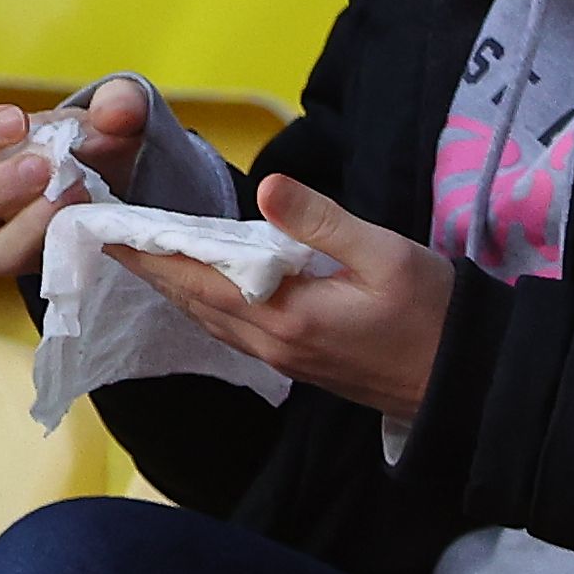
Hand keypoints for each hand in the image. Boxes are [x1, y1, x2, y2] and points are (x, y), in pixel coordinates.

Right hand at [0, 74, 148, 278]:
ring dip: (27, 228)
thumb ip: (121, 101)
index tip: (17, 120)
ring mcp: (17, 242)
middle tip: (42, 166)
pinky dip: (60, 249)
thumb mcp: (120, 111)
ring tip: (71, 198)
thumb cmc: (110, 144)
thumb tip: (110, 113)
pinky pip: (38, 274)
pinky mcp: (49, 268)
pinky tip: (89, 226)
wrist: (142, 188)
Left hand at [110, 175, 451, 422]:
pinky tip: (194, 282)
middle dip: (145, 265)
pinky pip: (231, 329)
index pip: (197, 277)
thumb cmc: (437, 314)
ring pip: (207, 318)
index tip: (103, 223)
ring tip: (134, 249)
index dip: (148, 249)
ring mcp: (283, 359)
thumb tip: (265, 188)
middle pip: (190, 299)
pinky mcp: (298, 363)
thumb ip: (323, 221)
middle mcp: (272, 343)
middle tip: (100, 230)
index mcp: (286, 315)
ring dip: (169, 284)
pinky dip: (201, 301)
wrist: (472, 385)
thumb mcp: (387, 255)